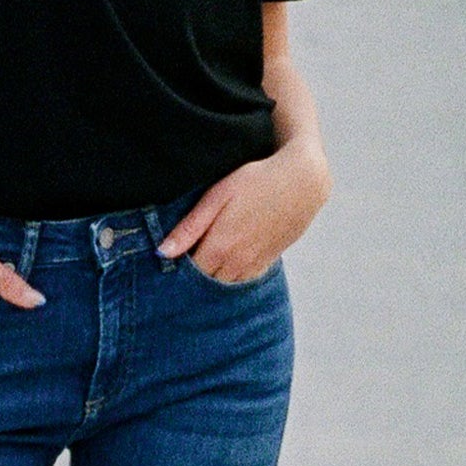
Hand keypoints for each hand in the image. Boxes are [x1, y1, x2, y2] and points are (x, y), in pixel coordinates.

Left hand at [156, 140, 332, 281]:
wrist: (303, 182)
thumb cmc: (257, 181)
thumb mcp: (217, 196)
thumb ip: (189, 227)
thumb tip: (162, 252)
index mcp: (219, 247)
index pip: (188, 274)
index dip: (176, 269)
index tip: (168, 260)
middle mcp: (237, 263)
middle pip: (205, 283)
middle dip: (193, 276)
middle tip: (185, 259)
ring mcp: (254, 265)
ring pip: (225, 285)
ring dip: (213, 277)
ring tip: (206, 259)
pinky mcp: (268, 261)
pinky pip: (244, 280)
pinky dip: (232, 275)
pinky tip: (228, 259)